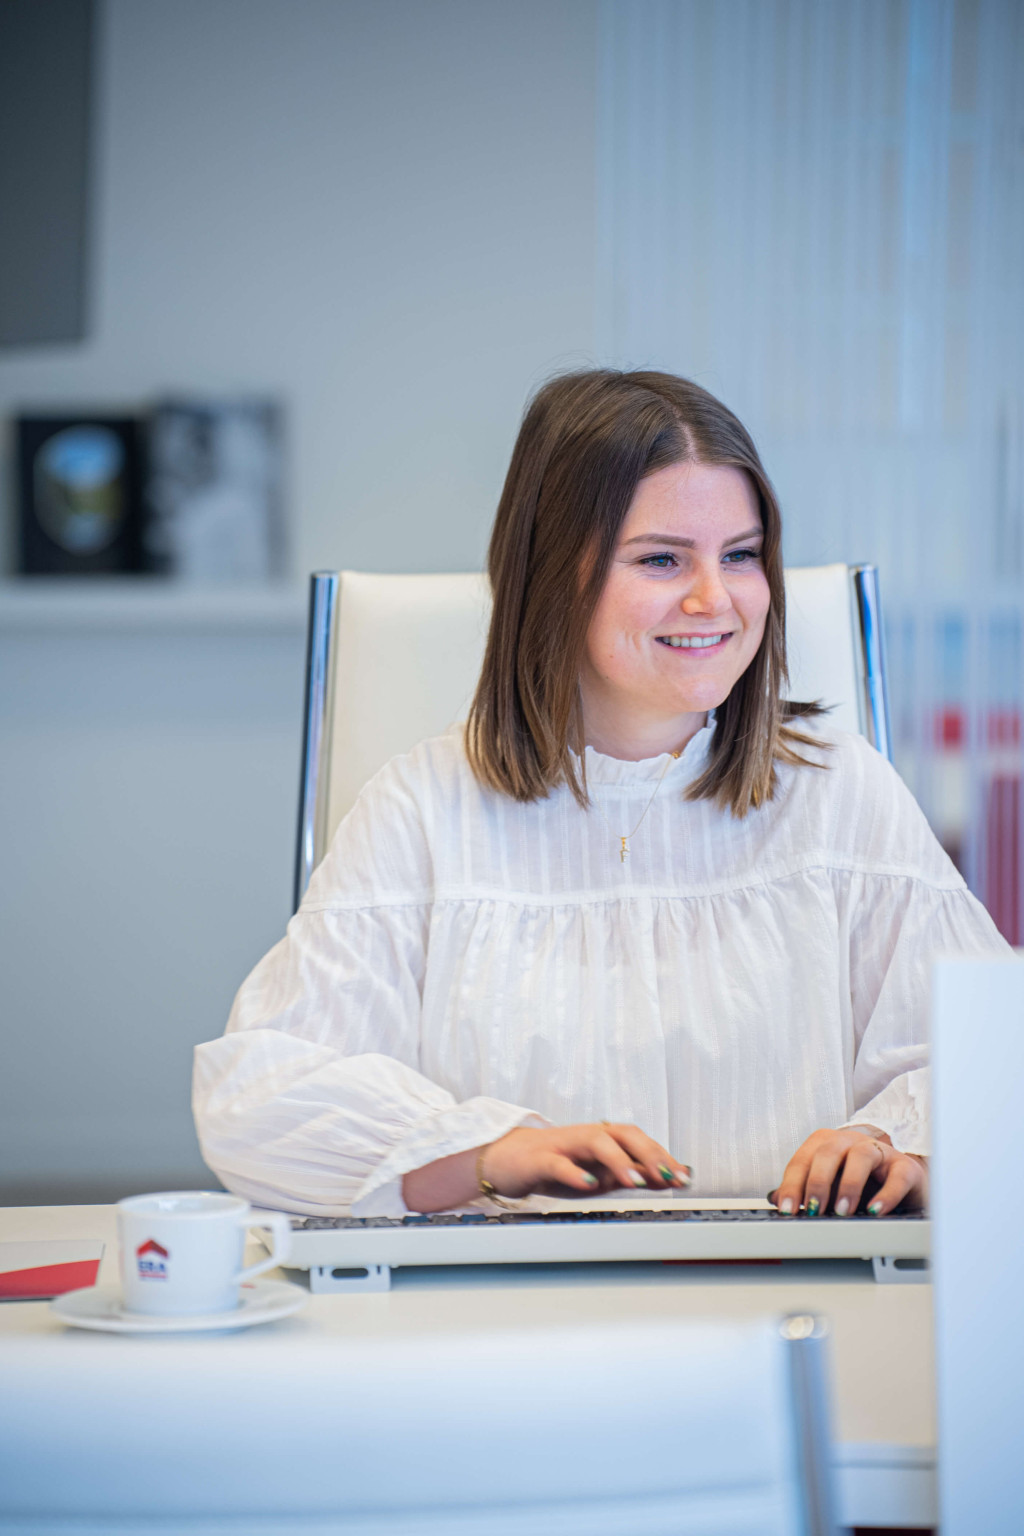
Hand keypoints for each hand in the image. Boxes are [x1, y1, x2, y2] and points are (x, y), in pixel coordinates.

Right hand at [481, 1122, 691, 1198]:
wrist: (507, 1160)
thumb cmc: (556, 1165)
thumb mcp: (597, 1174)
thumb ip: (629, 1174)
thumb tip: (667, 1178)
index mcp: (603, 1139)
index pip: (639, 1141)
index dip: (663, 1157)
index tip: (684, 1177)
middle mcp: (586, 1137)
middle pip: (623, 1134)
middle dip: (650, 1154)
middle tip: (669, 1177)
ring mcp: (563, 1146)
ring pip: (595, 1141)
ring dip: (619, 1160)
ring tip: (636, 1181)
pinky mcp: (539, 1159)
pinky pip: (557, 1163)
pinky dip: (574, 1172)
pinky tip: (588, 1184)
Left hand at [768, 1126, 927, 1217]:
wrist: (903, 1182)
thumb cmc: (860, 1182)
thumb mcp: (829, 1186)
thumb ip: (803, 1189)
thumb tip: (777, 1199)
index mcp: (826, 1144)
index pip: (803, 1160)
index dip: (792, 1184)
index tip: (787, 1210)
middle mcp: (850, 1142)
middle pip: (828, 1152)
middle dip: (817, 1182)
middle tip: (813, 1211)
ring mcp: (879, 1152)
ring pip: (861, 1156)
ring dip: (849, 1184)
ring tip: (842, 1211)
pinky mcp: (905, 1167)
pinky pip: (897, 1176)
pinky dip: (886, 1194)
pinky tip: (875, 1211)